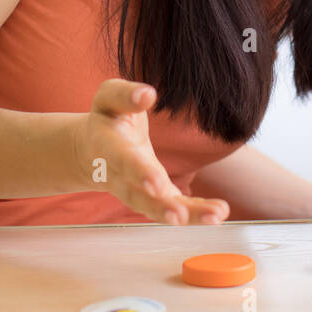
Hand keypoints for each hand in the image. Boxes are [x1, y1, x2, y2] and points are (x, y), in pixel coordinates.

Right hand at [74, 79, 230, 225]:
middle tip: (178, 215)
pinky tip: (217, 213)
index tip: (156, 183)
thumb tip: (147, 94)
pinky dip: (194, 212)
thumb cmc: (109, 117)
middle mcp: (119, 175)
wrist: (94, 149)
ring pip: (156, 208)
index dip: (137, 171)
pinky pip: (173, 207)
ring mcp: (137, 190)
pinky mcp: (155, 196)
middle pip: (135, 195)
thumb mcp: (110, 98)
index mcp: (107, 146)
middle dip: (157, 205)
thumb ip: (126, 95)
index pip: (122, 159)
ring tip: (213, 217)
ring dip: (184, 215)